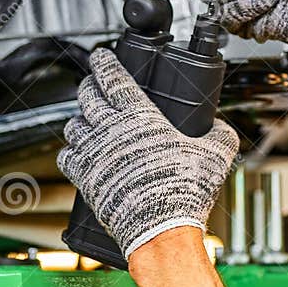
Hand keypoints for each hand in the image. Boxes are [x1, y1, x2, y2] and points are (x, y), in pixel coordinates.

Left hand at [57, 48, 239, 259]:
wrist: (160, 230)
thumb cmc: (184, 192)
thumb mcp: (216, 156)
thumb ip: (220, 134)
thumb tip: (222, 127)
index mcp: (139, 116)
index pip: (112, 76)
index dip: (104, 62)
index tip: (101, 56)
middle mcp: (110, 129)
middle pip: (86, 95)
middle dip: (88, 85)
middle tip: (93, 84)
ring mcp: (94, 153)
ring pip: (73, 123)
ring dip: (79, 118)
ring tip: (88, 120)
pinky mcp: (83, 178)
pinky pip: (66, 156)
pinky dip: (70, 152)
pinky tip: (78, 153)